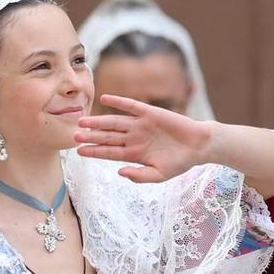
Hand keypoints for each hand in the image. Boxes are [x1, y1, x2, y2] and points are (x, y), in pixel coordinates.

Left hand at [75, 95, 214, 182]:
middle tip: (74, 136)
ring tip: (82, 121)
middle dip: (91, 136)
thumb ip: (139, 175)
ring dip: (98, 121)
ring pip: (114, 122)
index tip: (79, 151)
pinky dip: (118, 101)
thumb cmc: (180, 162)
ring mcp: (140, 125)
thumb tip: (119, 173)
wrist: (199, 146)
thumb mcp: (159, 175)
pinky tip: (105, 98)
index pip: (109, 152)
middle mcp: (133, 138)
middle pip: (107, 136)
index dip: (94, 151)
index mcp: (133, 154)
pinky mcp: (150, 113)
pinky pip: (130, 106)